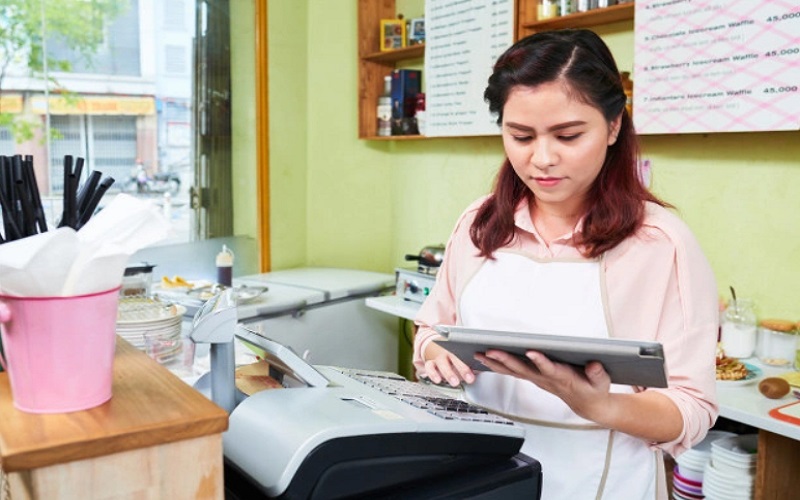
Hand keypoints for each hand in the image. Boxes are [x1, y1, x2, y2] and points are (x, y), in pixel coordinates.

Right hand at [423, 342, 475, 386]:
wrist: (437, 347)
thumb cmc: (455, 355)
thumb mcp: (464, 357)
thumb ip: (473, 362)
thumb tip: (485, 367)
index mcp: (459, 349)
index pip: (466, 353)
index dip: (473, 362)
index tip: (478, 371)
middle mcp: (448, 352)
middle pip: (455, 358)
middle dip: (463, 369)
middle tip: (470, 379)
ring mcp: (439, 357)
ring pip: (442, 363)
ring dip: (448, 373)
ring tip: (455, 382)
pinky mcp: (430, 363)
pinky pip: (429, 367)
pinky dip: (432, 373)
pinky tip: (438, 380)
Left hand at [475, 349, 611, 420]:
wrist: (588, 405)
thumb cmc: (594, 390)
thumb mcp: (602, 382)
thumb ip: (597, 373)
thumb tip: (594, 365)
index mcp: (563, 378)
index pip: (550, 369)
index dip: (541, 361)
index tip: (532, 351)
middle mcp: (546, 379)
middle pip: (523, 369)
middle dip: (506, 360)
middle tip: (491, 350)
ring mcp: (537, 379)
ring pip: (513, 371)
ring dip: (495, 363)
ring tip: (479, 354)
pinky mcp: (533, 378)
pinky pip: (512, 372)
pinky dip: (498, 366)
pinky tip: (485, 359)